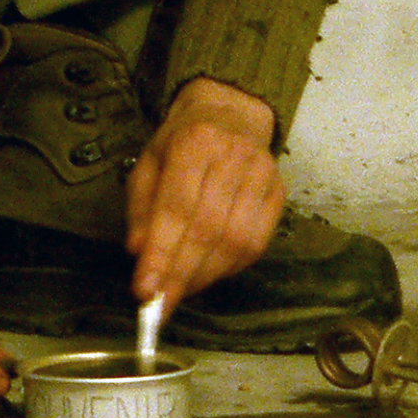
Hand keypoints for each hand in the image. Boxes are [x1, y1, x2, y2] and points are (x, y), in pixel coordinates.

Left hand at [125, 76, 282, 313]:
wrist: (231, 111)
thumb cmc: (182, 141)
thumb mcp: (149, 162)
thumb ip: (141, 207)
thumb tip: (139, 252)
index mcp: (194, 141)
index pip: (177, 207)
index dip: (161, 253)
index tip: (145, 291)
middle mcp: (233, 156)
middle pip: (208, 229)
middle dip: (180, 274)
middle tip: (159, 306)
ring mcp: (262, 175)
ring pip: (235, 242)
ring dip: (204, 276)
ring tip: (179, 291)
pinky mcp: (279, 193)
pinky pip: (257, 244)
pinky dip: (229, 269)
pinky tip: (207, 275)